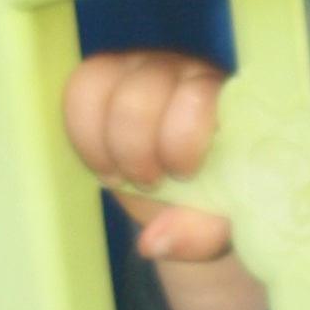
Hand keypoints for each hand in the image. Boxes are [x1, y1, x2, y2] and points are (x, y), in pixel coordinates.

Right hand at [63, 49, 269, 309]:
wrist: (193, 196)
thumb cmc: (218, 202)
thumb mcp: (220, 227)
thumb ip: (199, 235)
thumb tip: (152, 241)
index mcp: (229, 99)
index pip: (198, 96)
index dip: (180, 140)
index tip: (182, 176)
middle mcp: (187, 72)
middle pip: (143, 91)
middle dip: (136, 148)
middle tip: (151, 183)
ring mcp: (145, 69)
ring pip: (102, 83)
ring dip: (105, 141)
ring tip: (123, 176)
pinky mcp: (110, 76)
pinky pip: (79, 89)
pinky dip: (83, 134)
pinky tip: (103, 165)